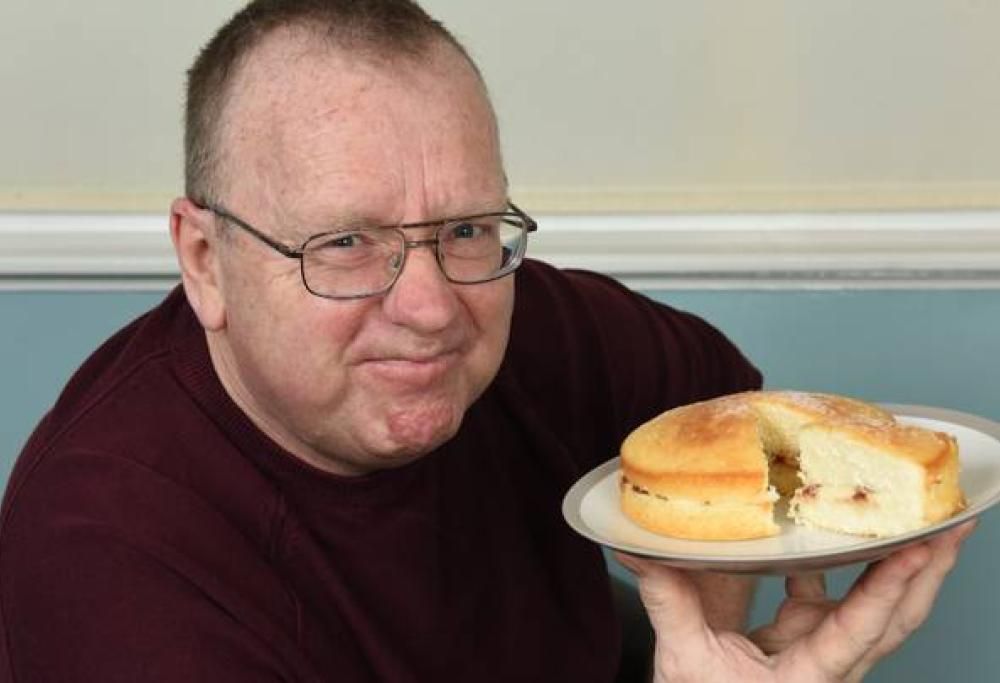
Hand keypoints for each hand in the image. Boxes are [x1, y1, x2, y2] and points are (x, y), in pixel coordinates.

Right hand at [615, 520, 974, 682]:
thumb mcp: (682, 663)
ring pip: (880, 607)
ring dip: (905, 566)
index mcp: (807, 678)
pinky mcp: (809, 637)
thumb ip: (668, 604)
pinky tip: (837, 530)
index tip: (917, 552)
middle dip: (929, 573)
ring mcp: (824, 648)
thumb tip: (639, 552)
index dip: (888, 591)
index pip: (857, 633)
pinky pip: (837, 596)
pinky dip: (845, 564)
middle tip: (954, 525)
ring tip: (924, 521)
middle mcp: (829, 663)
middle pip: (896, 619)